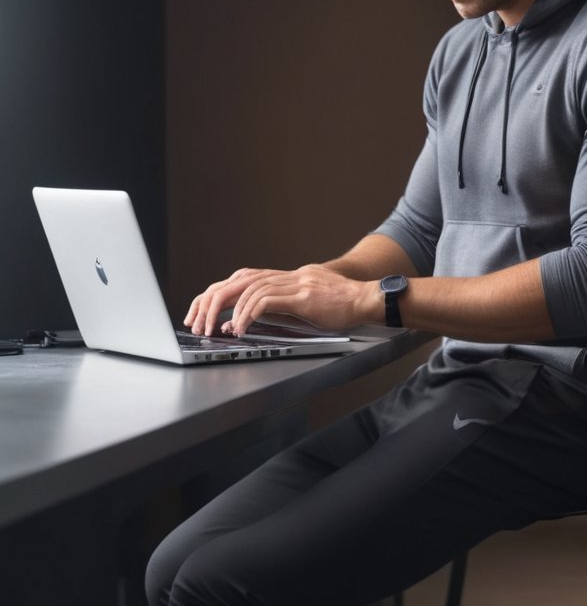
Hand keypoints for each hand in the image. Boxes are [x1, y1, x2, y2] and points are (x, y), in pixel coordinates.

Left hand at [184, 265, 376, 336]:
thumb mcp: (305, 305)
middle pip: (238, 280)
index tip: (202, 312)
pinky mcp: (303, 296)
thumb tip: (245, 321)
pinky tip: (241, 327)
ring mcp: (295, 283)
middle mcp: (287, 276)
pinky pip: (266, 300)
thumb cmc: (342, 306)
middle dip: (211, 301)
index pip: (241, 278)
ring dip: (228, 311)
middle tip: (198, 323)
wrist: (369, 299)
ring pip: (248, 289)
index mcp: (285, 277)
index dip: (217, 294)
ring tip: (219, 330)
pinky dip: (248, 314)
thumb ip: (279, 308)